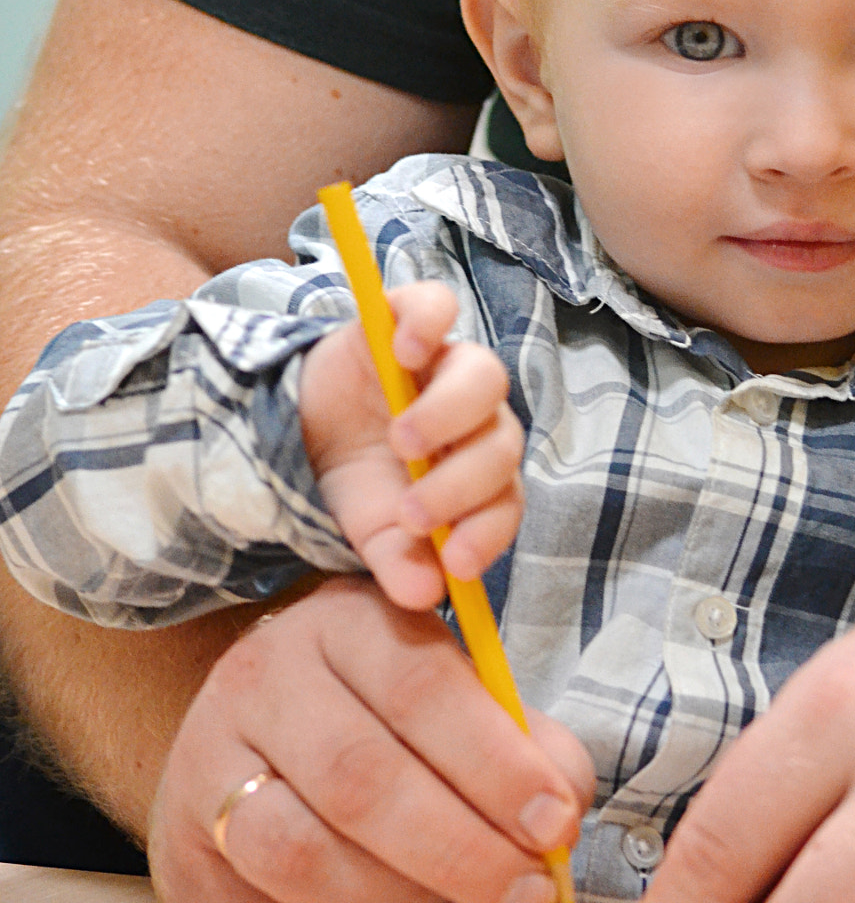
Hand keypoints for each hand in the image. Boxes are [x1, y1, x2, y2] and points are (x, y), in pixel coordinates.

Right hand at [148, 576, 595, 902]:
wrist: (260, 729)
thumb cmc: (390, 710)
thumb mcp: (459, 688)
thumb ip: (522, 739)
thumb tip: (563, 812)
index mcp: (337, 623)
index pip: (416, 685)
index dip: (494, 763)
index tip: (558, 822)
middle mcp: (258, 686)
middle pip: (357, 778)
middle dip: (461, 848)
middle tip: (533, 893)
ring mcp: (206, 775)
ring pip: (302, 858)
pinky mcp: (187, 870)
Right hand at [300, 283, 523, 607]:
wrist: (300, 430)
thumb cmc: (355, 482)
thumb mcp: (369, 532)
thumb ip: (399, 563)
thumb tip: (425, 595)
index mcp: (478, 474)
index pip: (507, 500)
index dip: (488, 532)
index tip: (455, 562)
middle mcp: (476, 418)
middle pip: (502, 441)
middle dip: (462, 484)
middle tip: (413, 512)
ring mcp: (445, 365)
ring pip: (484, 377)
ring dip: (450, 414)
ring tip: (403, 441)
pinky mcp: (408, 320)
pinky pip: (437, 306)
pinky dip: (428, 322)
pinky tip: (405, 352)